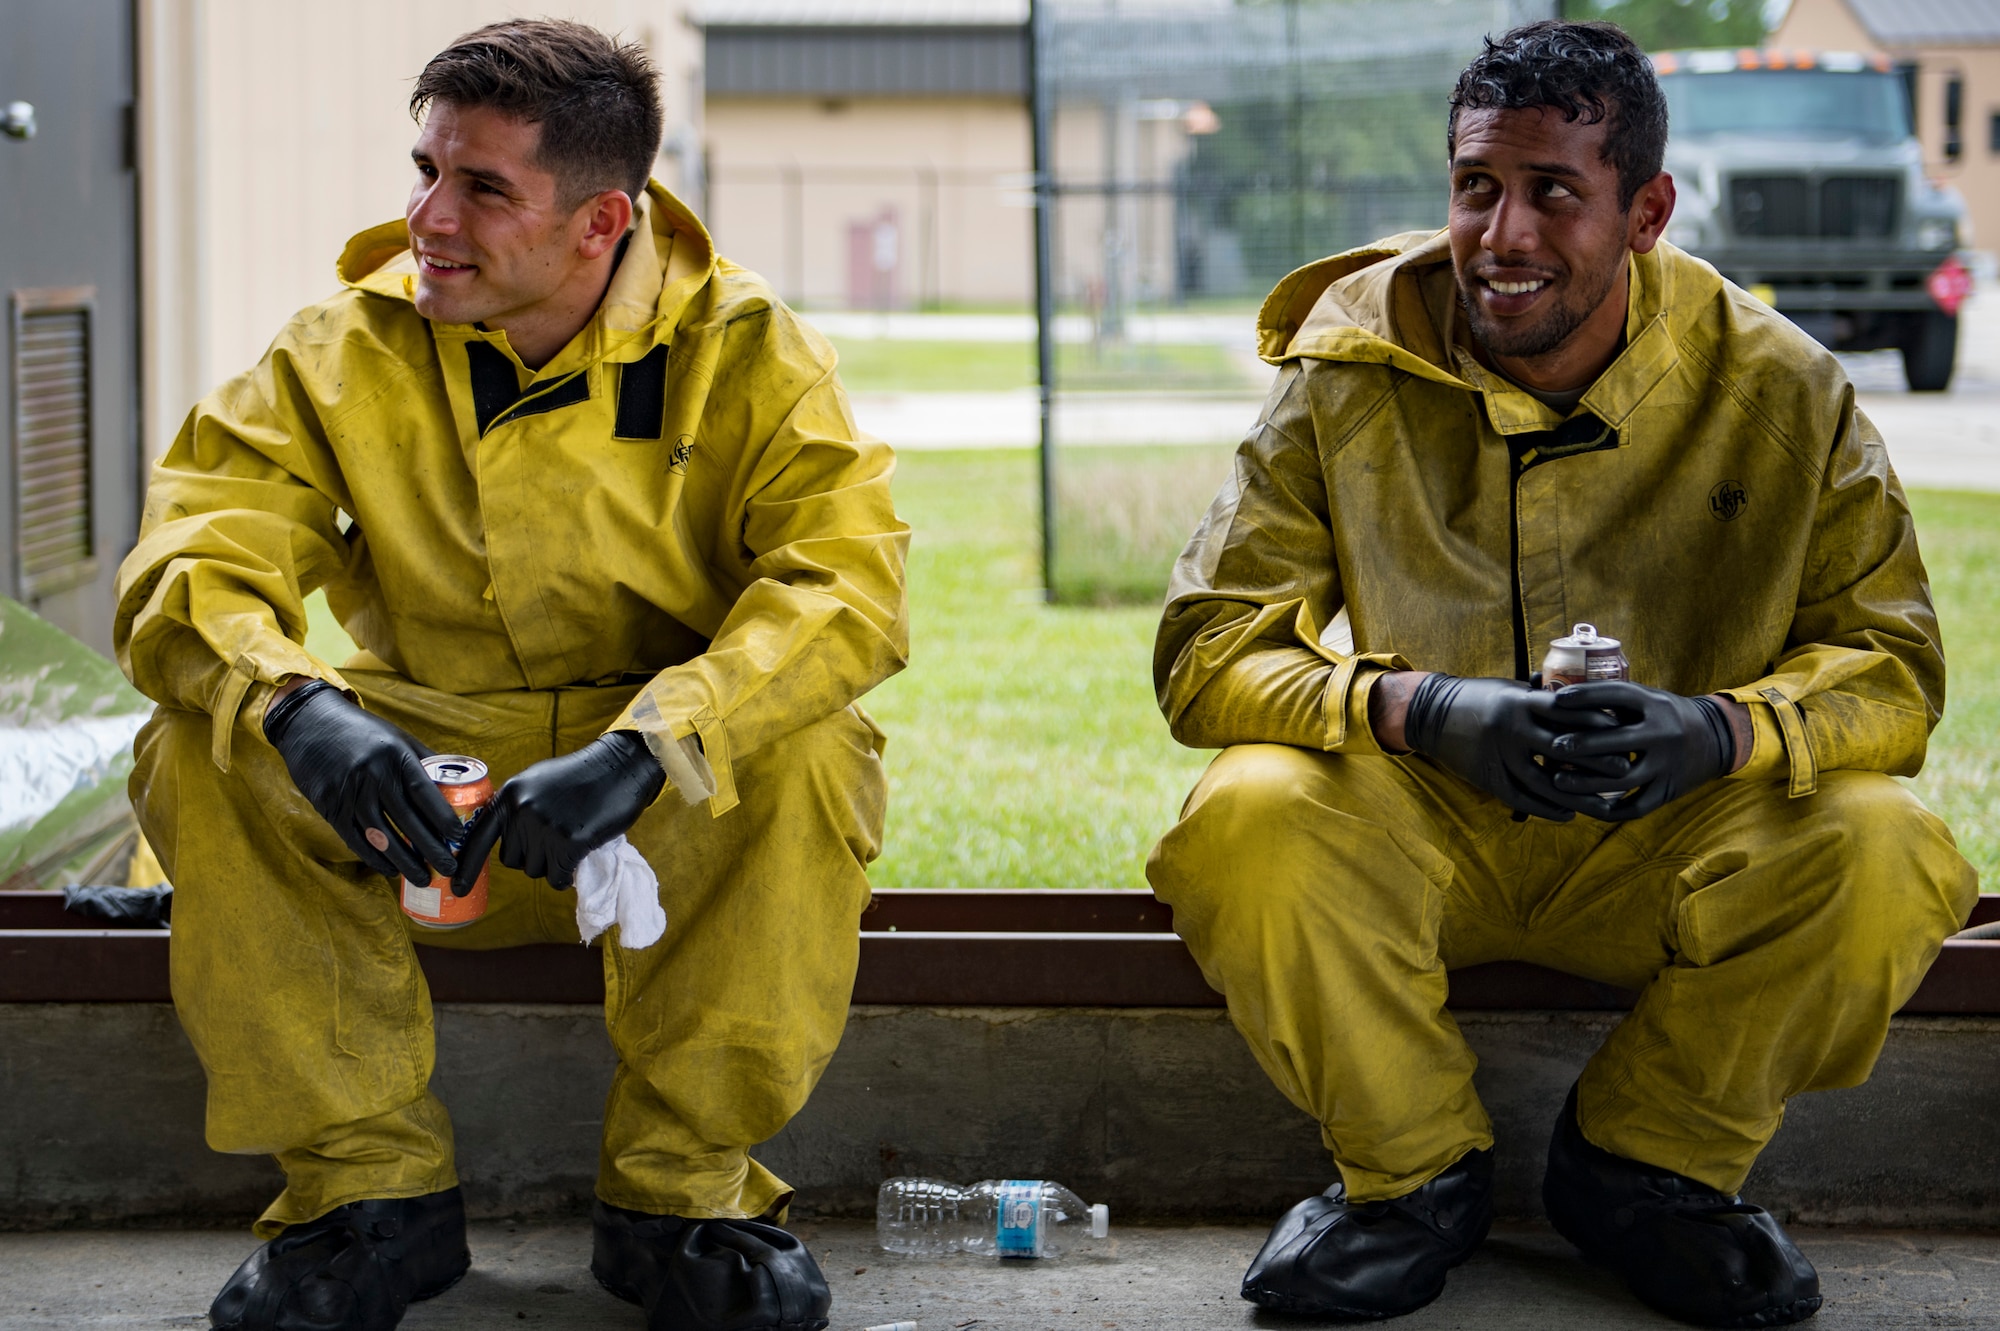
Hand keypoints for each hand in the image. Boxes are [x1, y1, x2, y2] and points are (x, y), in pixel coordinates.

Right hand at [263, 682, 460, 882]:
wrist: (311, 722)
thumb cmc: (363, 732)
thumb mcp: (397, 737)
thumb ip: (424, 761)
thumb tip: (457, 783)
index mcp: (395, 756)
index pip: (424, 792)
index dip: (442, 817)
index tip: (459, 838)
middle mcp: (373, 774)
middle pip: (406, 820)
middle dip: (430, 849)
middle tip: (449, 869)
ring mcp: (349, 791)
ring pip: (380, 835)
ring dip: (404, 861)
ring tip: (423, 878)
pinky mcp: (328, 805)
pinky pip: (354, 838)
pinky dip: (373, 858)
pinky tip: (391, 870)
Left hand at [451, 730, 664, 893]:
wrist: (620, 767)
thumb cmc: (582, 775)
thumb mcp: (538, 782)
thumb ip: (518, 806)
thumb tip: (506, 838)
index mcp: (510, 795)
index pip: (478, 837)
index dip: (466, 866)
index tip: (456, 887)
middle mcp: (522, 811)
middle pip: (512, 860)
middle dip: (531, 858)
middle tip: (555, 842)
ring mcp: (545, 827)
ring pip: (535, 871)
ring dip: (552, 866)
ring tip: (570, 843)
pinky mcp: (569, 842)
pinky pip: (557, 877)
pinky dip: (566, 876)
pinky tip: (576, 862)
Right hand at [1403, 674, 1622, 821]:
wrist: (1432, 714)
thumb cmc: (1478, 697)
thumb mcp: (1512, 689)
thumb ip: (1545, 699)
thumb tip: (1586, 702)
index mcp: (1520, 702)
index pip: (1568, 712)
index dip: (1598, 723)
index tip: (1624, 731)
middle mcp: (1511, 729)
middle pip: (1562, 750)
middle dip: (1596, 761)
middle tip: (1627, 769)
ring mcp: (1498, 756)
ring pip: (1544, 782)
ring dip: (1576, 795)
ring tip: (1604, 803)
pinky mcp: (1487, 777)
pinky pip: (1521, 798)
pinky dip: (1546, 809)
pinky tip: (1568, 814)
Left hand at [1544, 681, 1736, 820]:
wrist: (1717, 738)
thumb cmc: (1665, 715)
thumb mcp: (1647, 699)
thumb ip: (1611, 698)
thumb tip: (1557, 692)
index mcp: (1655, 705)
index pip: (1618, 695)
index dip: (1586, 696)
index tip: (1557, 700)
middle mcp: (1664, 733)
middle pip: (1617, 742)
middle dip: (1581, 745)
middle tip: (1552, 747)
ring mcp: (1668, 764)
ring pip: (1622, 779)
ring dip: (1586, 783)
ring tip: (1557, 781)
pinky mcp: (1669, 790)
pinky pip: (1636, 807)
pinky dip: (1609, 810)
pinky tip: (1585, 807)